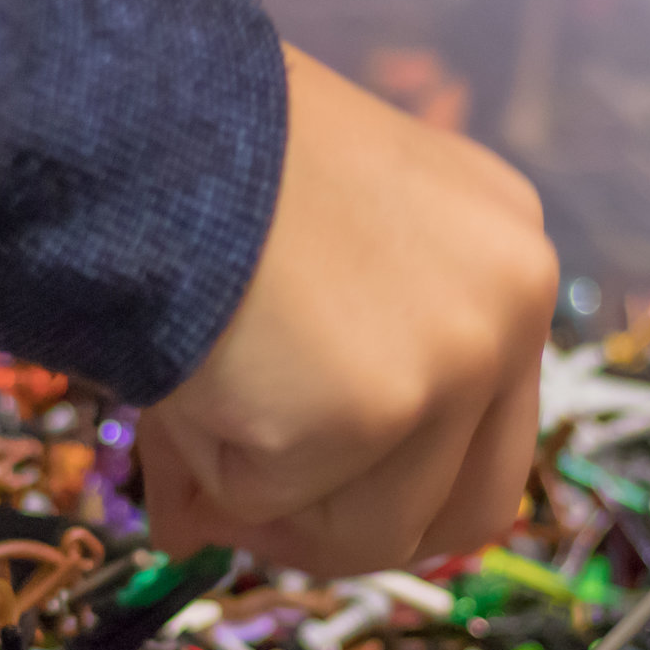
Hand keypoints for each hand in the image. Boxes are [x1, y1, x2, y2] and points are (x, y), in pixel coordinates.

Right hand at [138, 45, 556, 576]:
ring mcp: (458, 358)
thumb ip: (301, 379)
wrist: (137, 114)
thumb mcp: (300, 248)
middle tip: (245, 515)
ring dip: (267, 506)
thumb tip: (198, 527)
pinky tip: (184, 386)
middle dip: (350, 534)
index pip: (492, 430)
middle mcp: (513, 299)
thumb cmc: (197, 158)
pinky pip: (278, 503)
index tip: (298, 481)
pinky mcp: (377, 407)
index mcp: (503, 246)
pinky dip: (211, 471)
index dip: (391, 481)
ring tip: (191, 421)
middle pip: (471, 508)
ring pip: (374, 528)